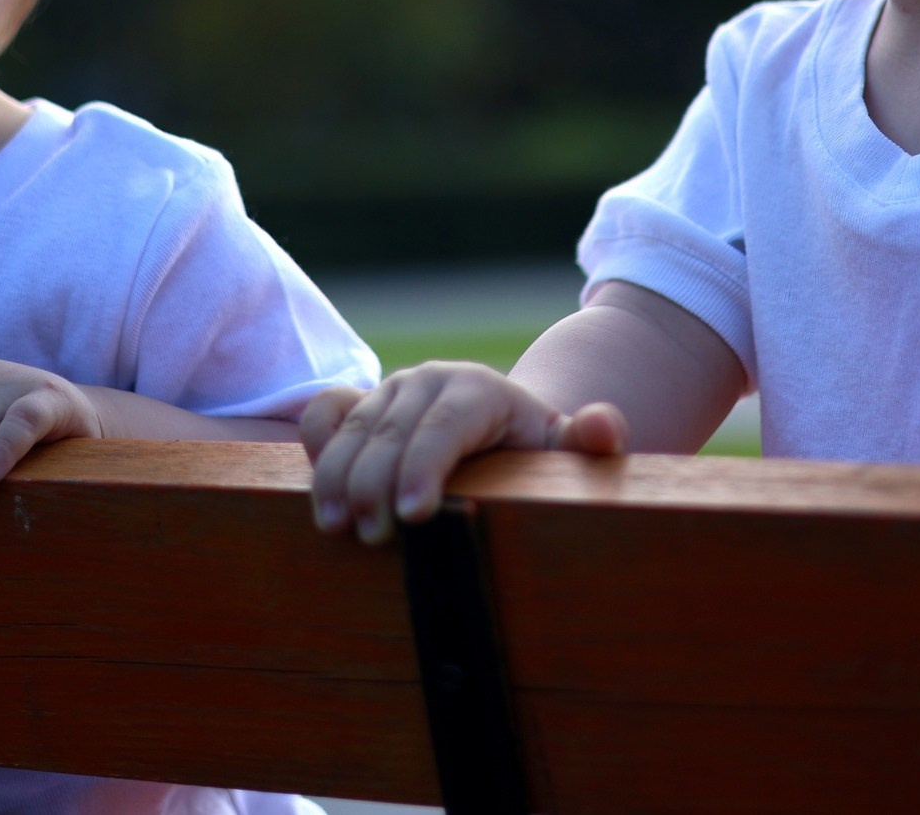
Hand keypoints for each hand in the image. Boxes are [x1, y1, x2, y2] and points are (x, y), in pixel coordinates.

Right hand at [302, 361, 627, 544]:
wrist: (501, 433)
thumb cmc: (533, 454)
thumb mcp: (565, 449)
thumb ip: (590, 440)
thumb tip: (604, 427)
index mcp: (480, 390)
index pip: (447, 425)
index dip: (425, 467)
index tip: (415, 516)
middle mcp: (430, 381)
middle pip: (392, 431)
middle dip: (377, 484)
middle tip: (375, 538)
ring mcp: (390, 390)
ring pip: (353, 428)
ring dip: (337, 477)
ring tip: (336, 527)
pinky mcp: (360, 403)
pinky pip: (326, 412)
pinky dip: (314, 443)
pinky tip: (316, 490)